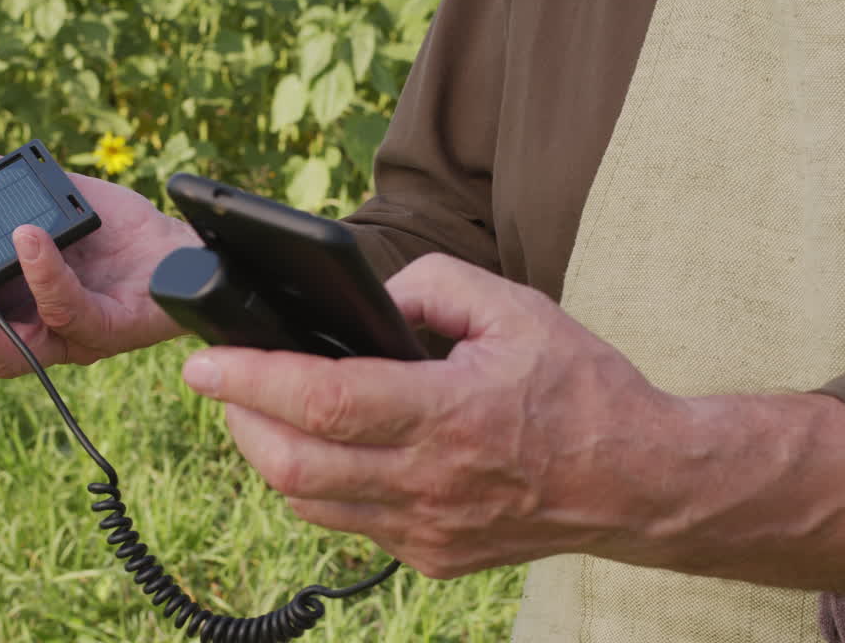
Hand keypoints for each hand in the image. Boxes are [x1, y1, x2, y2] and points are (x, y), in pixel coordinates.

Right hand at [0, 146, 200, 387]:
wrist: (186, 242)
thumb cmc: (116, 231)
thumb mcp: (48, 198)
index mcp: (13, 312)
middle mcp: (39, 335)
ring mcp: (74, 338)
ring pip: (12, 351)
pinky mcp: (113, 328)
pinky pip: (70, 308)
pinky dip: (43, 274)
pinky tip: (26, 239)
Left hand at [180, 252, 680, 578]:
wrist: (640, 483)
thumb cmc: (582, 390)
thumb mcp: (515, 309)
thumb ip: (431, 287)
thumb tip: (368, 302)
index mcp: (450, 413)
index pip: (324, 400)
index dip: (252, 380)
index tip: (203, 361)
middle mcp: (431, 482)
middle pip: (293, 466)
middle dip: (238, 421)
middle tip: (222, 383)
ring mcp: (427, 530)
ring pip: (308, 504)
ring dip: (269, 455)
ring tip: (262, 412)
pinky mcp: (430, 558)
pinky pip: (347, 524)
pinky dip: (317, 487)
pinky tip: (323, 451)